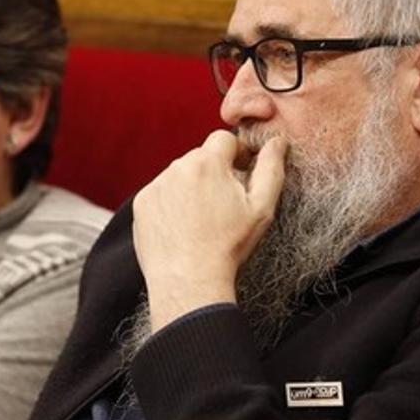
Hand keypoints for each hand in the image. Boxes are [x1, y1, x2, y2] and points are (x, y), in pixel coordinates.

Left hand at [132, 130, 286, 330]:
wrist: (189, 280)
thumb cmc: (228, 246)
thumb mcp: (261, 208)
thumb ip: (271, 168)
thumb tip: (278, 142)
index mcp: (208, 162)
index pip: (224, 138)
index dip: (237, 154)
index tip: (242, 173)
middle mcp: (178, 167)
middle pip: (201, 157)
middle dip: (215, 172)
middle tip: (224, 204)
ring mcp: (156, 185)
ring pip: (180, 175)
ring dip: (193, 187)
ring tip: (203, 219)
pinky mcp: (142, 203)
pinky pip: (162, 193)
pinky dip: (173, 203)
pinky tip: (184, 226)